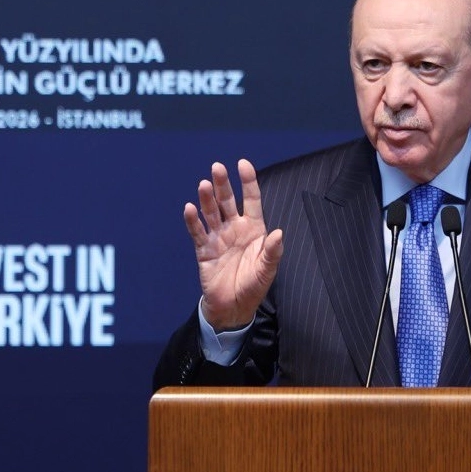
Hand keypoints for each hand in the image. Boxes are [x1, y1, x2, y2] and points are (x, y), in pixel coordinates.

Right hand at [183, 159, 283, 330]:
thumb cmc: (253, 286)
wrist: (233, 307)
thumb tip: (280, 233)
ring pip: (211, 213)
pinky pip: (198, 232)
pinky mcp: (204, 250)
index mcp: (254, 229)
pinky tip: (190, 208)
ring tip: (203, 184)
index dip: (248, 182)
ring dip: (207, 199)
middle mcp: (235, 229)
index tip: (243, 164)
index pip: (251, 200)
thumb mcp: (267, 270)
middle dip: (222, 185)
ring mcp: (218, 238)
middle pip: (227, 201)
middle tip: (217, 167)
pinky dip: (193, 221)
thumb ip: (273, 251)